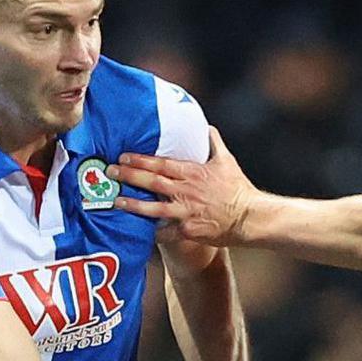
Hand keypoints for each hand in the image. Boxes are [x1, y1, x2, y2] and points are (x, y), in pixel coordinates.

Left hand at [108, 128, 257, 245]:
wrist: (251, 217)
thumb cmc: (239, 189)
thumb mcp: (227, 162)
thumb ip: (214, 144)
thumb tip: (207, 127)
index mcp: (194, 173)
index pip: (161, 164)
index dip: (140, 160)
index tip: (123, 156)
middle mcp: (187, 191)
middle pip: (152, 182)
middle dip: (129, 175)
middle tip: (111, 171)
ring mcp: (186, 212)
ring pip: (153, 208)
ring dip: (132, 204)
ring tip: (116, 200)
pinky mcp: (188, 230)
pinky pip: (165, 233)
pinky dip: (152, 232)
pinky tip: (140, 231)